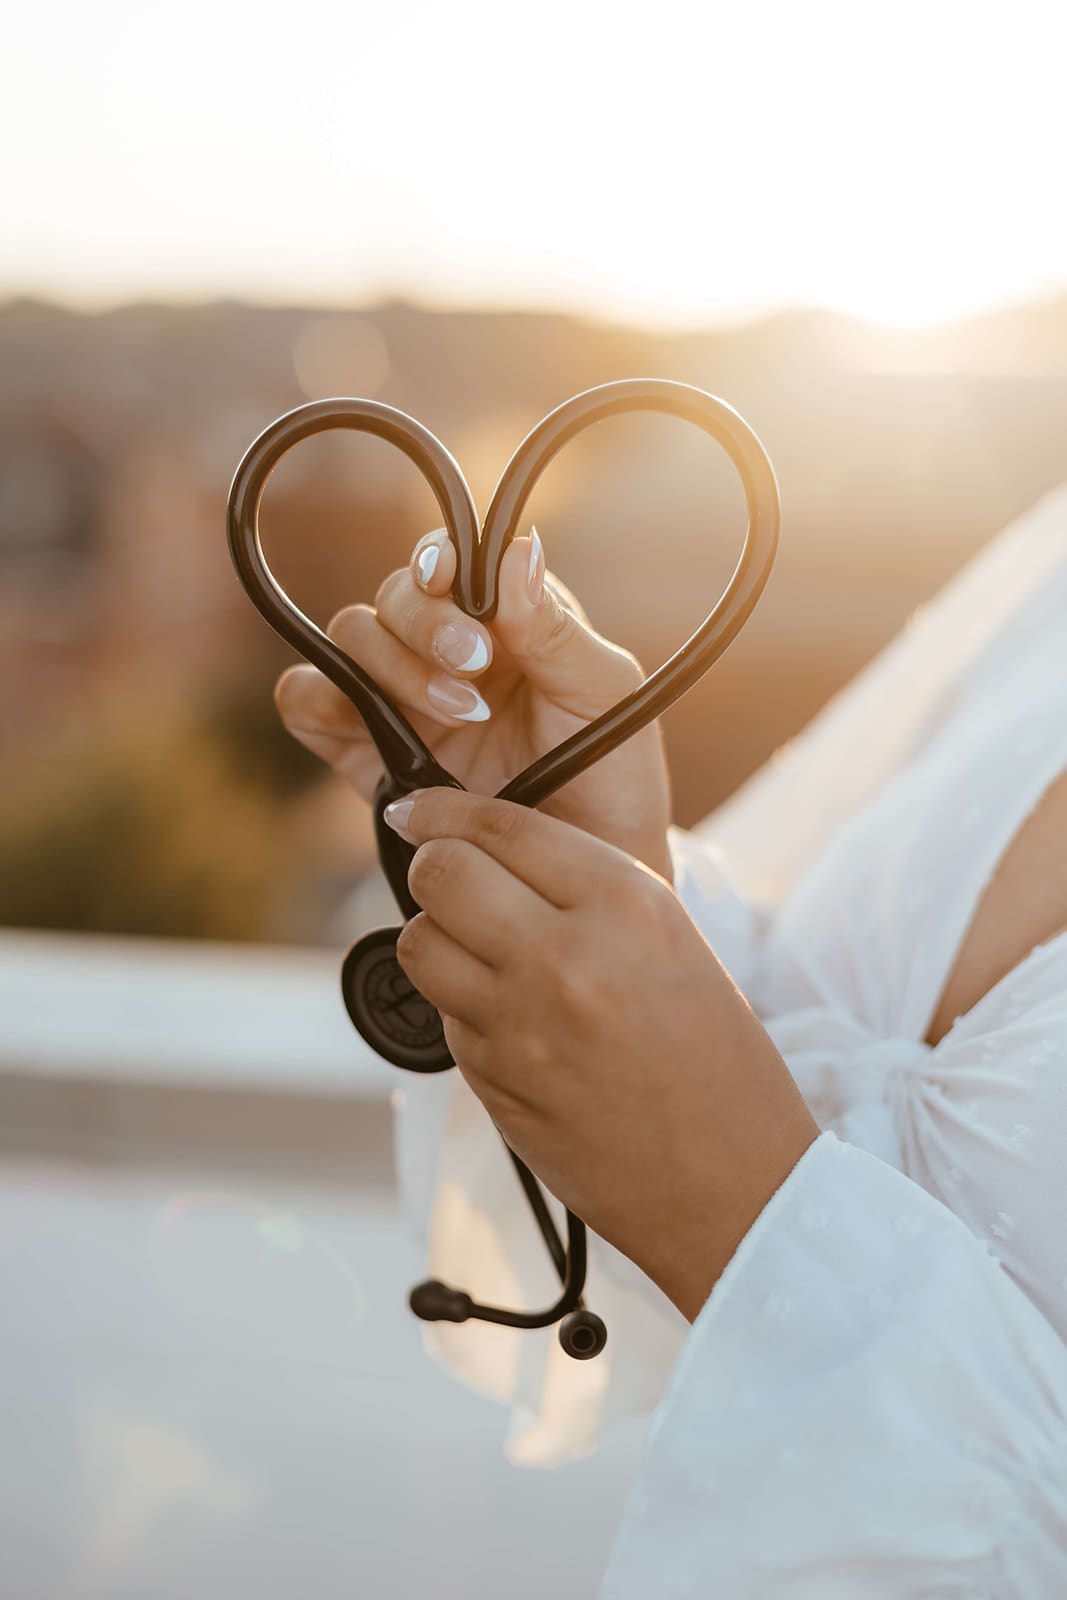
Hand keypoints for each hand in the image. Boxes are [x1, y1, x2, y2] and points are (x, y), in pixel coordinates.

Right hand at [274, 526, 671, 878]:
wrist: (584, 869)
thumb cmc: (610, 772)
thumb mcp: (603, 693)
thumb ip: (555, 627)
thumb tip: (518, 548)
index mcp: (502, 616)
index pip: (450, 560)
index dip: (440, 562)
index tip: (453, 584)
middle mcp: (441, 647)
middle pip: (394, 596)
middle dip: (427, 626)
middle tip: (476, 669)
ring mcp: (397, 697)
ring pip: (349, 638)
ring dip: (392, 666)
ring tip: (461, 715)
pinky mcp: (360, 749)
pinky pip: (304, 702)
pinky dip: (319, 702)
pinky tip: (374, 733)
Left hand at [386, 787, 818, 1321]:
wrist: (733, 1186)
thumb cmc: (719, 1061)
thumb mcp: (672, 943)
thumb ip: (584, 892)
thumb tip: (491, 855)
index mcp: (627, 905)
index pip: (502, 824)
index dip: (445, 810)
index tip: (420, 811)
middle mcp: (566, 955)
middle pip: (440, 875)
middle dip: (432, 868)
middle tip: (447, 878)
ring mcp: (521, 1023)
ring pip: (420, 944)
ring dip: (436, 938)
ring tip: (477, 953)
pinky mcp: (493, 1082)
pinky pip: (445, 1016)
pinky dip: (462, 1008)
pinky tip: (512, 1024)